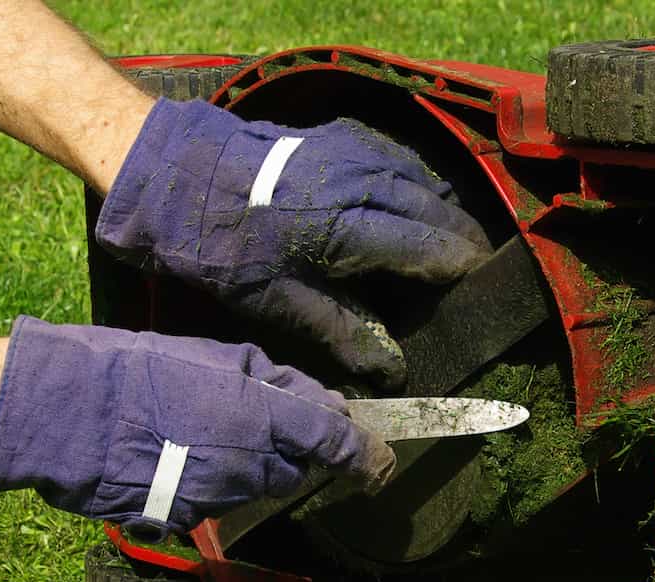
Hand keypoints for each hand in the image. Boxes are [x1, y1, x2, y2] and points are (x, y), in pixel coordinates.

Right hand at [0, 316, 395, 534]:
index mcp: (264, 417)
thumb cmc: (138, 370)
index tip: (380, 461)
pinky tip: (173, 453)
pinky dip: (205, 482)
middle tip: (250, 419)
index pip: (336, 443)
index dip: (364, 454)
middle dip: (287, 451)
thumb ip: (275, 382)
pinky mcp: (185, 519)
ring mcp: (218, 497)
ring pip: (254, 486)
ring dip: (244, 465)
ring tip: (197, 429)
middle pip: (294, 469)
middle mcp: (250, 465)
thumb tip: (322, 403)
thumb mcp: (216, 357)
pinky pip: (213, 501)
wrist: (67, 413)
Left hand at [95, 99, 491, 389]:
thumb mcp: (276, 303)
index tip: (481, 293)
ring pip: (424, 182)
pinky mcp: (341, 136)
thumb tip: (394, 371)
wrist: (173, 173)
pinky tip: (418, 203)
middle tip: (480, 274)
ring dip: (445, 212)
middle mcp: (362, 182)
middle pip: (438, 212)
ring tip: (458, 243)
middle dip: (464, 242)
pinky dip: (419, 184)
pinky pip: (400, 160)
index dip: (462, 272)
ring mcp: (354, 152)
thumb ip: (342, 333)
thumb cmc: (221, 245)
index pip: (432, 250)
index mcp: (349, 228)